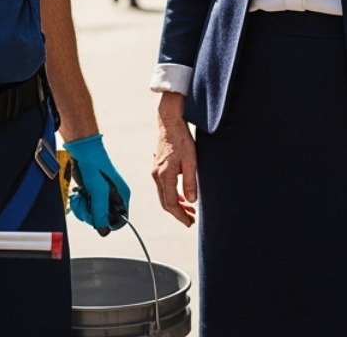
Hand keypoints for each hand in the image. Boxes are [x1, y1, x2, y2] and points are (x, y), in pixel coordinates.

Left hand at [63, 134, 130, 233]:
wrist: (83, 151)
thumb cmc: (94, 166)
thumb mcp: (98, 191)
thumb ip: (101, 211)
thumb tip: (104, 231)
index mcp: (122, 197)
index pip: (119, 221)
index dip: (107, 223)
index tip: (96, 215)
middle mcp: (114, 198)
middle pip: (103, 220)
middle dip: (91, 214)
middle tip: (86, 202)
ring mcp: (103, 196)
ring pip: (93, 214)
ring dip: (83, 208)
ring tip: (81, 196)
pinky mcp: (94, 193)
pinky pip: (87, 207)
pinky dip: (80, 203)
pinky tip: (79, 194)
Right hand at [152, 94, 197, 226]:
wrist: (170, 123)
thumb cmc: (182, 140)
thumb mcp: (191, 161)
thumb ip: (190, 182)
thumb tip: (191, 201)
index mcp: (164, 176)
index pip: (171, 203)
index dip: (180, 215)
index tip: (189, 222)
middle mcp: (156, 175)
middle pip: (165, 202)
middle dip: (178, 213)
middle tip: (191, 219)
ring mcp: (155, 171)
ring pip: (164, 194)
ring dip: (176, 204)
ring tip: (190, 209)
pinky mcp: (157, 167)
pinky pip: (164, 186)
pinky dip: (172, 194)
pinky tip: (182, 196)